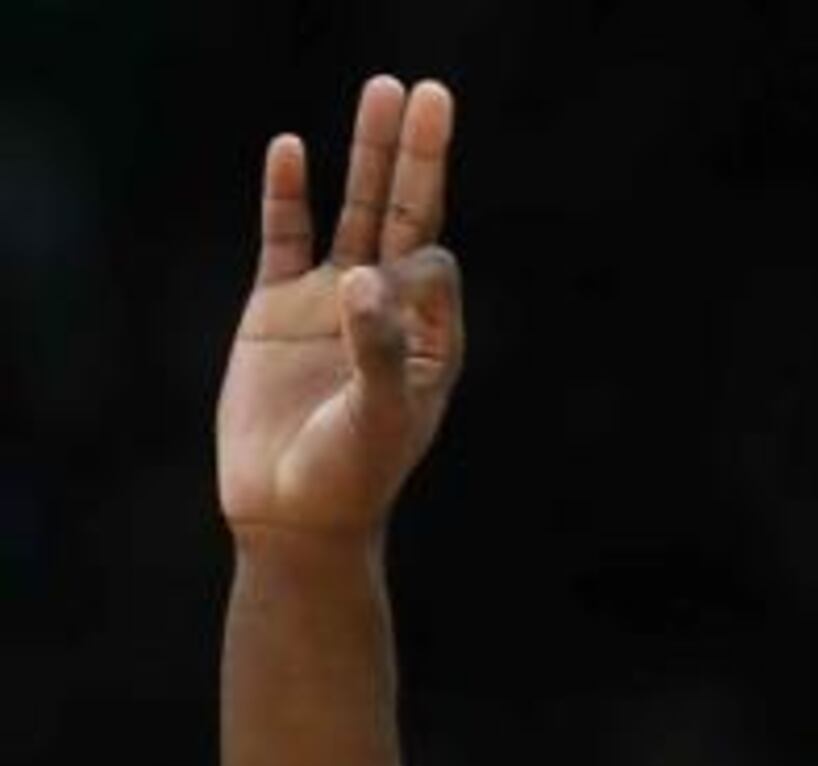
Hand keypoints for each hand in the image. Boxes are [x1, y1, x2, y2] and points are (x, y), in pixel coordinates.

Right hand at [216, 75, 461, 543]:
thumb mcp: (378, 421)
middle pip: (405, 216)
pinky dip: (287, 194)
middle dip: (418, 157)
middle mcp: (384, 313)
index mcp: (427, 343)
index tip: (383, 288)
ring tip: (382, 91)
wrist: (290, 514)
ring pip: (352, 212)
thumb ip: (377, 351)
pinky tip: (293, 148)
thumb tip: (363, 275)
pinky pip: (283, 236)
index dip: (417, 260)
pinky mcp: (275, 309)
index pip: (435, 268)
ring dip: (367, 155)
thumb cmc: (351, 479)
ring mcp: (328, 305)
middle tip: (431, 93)